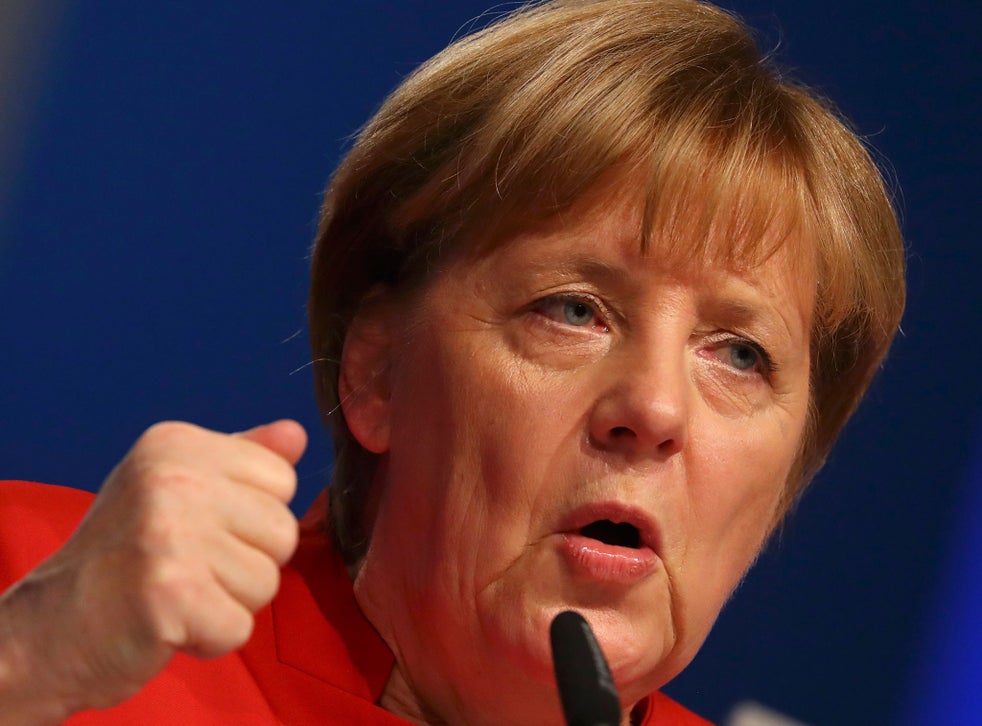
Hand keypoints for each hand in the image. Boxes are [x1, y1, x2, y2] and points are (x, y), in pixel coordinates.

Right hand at [0, 419, 305, 722]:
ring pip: (268, 582)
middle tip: (190, 569)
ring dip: (230, 603)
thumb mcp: (178, 485)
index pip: (282, 479)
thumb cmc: (126, 554)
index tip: (202, 530)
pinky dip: (211, 638)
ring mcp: (171, 534)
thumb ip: (243, 459)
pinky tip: (171, 624)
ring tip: (180, 595)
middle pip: (284, 531)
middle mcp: (173, 479)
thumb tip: (297, 433)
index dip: (252, 518)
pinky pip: (241, 627)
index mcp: (177, 444)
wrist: (53, 625)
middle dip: (247, 564)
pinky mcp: (171, 593)